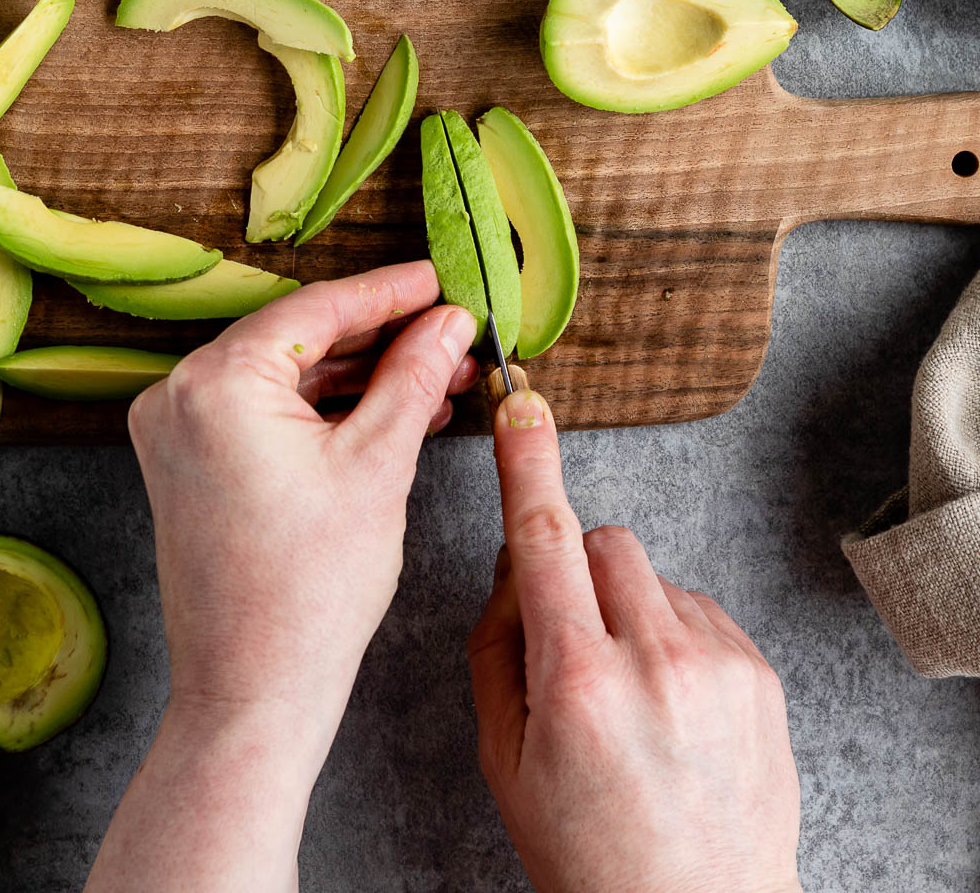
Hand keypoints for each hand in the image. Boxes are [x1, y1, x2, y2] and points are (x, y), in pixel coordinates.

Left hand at [86, 261, 476, 892]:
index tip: (440, 279)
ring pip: (285, 377)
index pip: (318, 310)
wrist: (252, 691)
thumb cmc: (310, 592)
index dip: (391, 292)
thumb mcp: (378, 466)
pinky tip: (388, 411)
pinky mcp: (188, 461)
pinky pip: (264, 412)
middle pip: (299, 339)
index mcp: (216, 383)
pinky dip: (322, 411)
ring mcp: (175, 429)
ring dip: (359, 376)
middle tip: (450, 333)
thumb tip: (449, 323)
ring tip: (436, 378)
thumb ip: (413, 376)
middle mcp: (179, 394)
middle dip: (382, 339)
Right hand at [468, 389, 801, 892]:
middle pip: (603, 541)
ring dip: (626, 606)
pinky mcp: (757, 672)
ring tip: (629, 689)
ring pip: (650, 573)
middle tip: (572, 638)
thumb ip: (497, 643)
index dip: (528, 466)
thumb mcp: (502, 754)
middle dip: (576, 569)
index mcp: (577, 683)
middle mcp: (655, 663)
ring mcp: (716, 665)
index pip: (544, 542)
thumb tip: (516, 563)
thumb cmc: (587, 848)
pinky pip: (696, 606)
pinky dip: (671, 633)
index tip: (523, 407)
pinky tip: (668, 701)